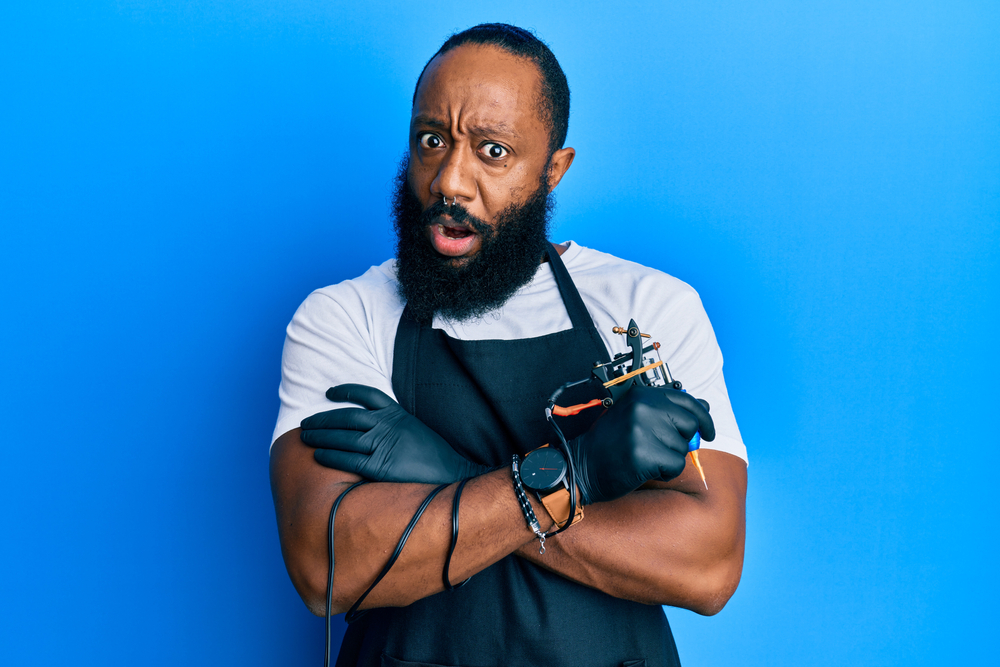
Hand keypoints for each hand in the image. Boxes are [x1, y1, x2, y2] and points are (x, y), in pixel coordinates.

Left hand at [300, 384, 490, 483]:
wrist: (452, 473)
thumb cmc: (433, 454)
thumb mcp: (414, 428)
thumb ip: (392, 423)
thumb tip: (367, 426)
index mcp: (397, 413)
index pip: (366, 394)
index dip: (345, 391)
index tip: (328, 393)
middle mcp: (388, 426)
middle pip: (348, 417)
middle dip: (324, 419)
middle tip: (306, 422)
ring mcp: (384, 445)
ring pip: (345, 437)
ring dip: (322, 436)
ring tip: (306, 437)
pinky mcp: (381, 467)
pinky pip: (350, 460)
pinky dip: (332, 457)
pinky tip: (319, 456)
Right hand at [568, 384, 715, 503]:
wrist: (582, 465)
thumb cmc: (611, 442)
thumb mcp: (637, 416)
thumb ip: (668, 410)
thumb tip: (705, 407)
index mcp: (641, 394)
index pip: (687, 400)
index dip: (703, 417)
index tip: (709, 431)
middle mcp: (643, 408)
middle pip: (690, 424)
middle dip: (683, 440)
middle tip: (663, 449)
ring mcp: (643, 431)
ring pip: (682, 448)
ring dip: (670, 458)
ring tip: (646, 457)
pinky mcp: (644, 455)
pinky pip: (675, 466)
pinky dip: (666, 473)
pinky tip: (646, 469)